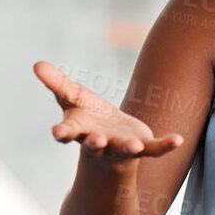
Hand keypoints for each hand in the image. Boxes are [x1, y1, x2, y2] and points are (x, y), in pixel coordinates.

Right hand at [34, 61, 183, 159]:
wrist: (110, 141)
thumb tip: (36, 64)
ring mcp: (120, 147)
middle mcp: (98, 143)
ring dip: (127, 148)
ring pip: (124, 150)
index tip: (57, 132)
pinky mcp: (141, 147)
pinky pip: (154, 150)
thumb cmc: (88, 117)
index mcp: (79, 131)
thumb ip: (56, 83)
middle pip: (94, 145)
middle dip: (95, 143)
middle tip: (95, 141)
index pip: (68, 132)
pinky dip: (165, 146)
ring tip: (133, 145)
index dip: (63, 133)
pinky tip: (178, 140)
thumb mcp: (72, 98)